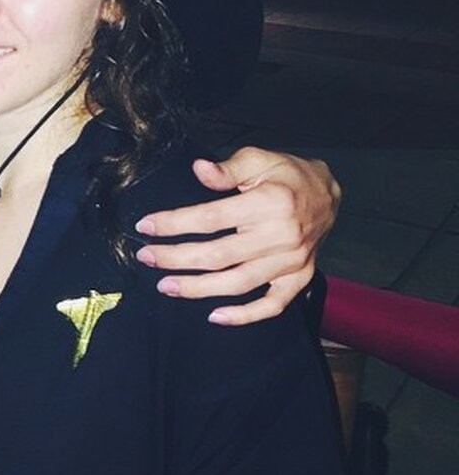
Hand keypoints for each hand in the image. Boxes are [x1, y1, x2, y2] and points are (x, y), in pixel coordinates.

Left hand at [134, 146, 340, 325]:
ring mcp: (292, 262)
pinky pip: (272, 304)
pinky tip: (215, 316)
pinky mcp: (299, 278)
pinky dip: (245, 315)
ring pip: (238, 283)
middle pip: (219, 255)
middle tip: (146, 257)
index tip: (146, 226)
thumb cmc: (286, 173)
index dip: (174, 223)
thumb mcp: (258, 158)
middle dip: (177, 258)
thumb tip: (198, 169)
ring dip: (199, 289)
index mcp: (269, 203)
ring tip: (167, 286)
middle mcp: (281, 236)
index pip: (211, 218)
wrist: (328, 194)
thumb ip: (227, 168)